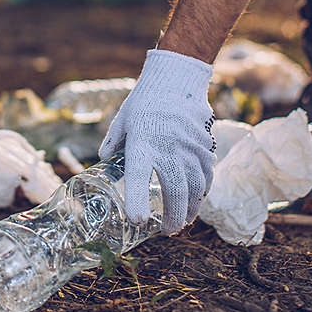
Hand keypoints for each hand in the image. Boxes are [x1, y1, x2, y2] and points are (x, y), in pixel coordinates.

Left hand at [100, 50, 216, 234]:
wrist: (177, 80)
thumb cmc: (144, 102)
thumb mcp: (122, 121)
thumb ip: (113, 144)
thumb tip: (103, 162)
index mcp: (141, 143)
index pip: (137, 177)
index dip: (137, 200)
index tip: (138, 220)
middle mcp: (168, 148)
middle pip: (175, 191)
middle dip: (173, 218)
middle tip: (168, 231)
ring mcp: (190, 148)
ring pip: (195, 188)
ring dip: (190, 209)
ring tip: (182, 221)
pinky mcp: (204, 146)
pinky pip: (207, 175)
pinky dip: (203, 193)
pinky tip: (197, 202)